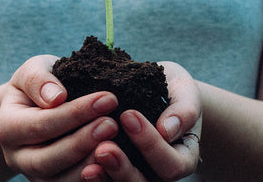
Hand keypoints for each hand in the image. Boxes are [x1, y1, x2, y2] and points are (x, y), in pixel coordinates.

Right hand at [0, 55, 119, 180]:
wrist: (39, 105)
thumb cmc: (40, 84)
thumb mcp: (34, 69)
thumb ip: (39, 79)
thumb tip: (56, 97)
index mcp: (6, 127)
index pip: (41, 124)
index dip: (76, 113)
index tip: (108, 98)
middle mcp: (16, 157)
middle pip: (46, 160)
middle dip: (82, 142)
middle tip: (112, 124)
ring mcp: (34, 175)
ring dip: (89, 165)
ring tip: (115, 144)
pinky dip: (92, 178)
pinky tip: (114, 163)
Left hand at [81, 61, 201, 181]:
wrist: (154, 92)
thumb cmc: (173, 90)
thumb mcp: (184, 91)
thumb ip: (184, 110)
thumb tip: (168, 130)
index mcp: (182, 159)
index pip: (170, 165)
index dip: (151, 145)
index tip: (129, 114)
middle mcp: (159, 175)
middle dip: (122, 168)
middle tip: (103, 147)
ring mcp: (135, 176)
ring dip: (103, 178)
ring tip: (87, 164)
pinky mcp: (112, 173)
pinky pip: (103, 181)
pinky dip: (90, 177)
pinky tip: (77, 165)